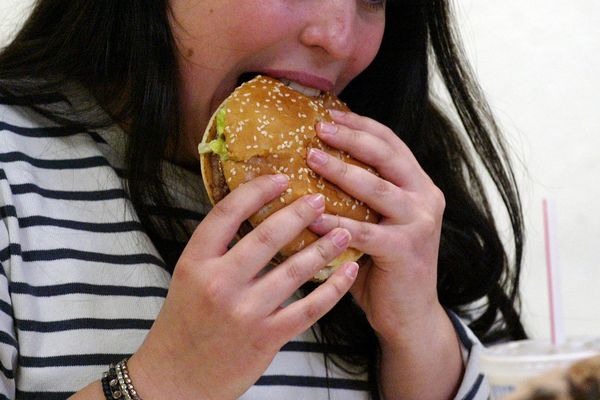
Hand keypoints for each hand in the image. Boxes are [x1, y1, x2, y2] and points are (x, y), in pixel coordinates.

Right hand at [128, 174, 357, 399]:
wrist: (177, 380)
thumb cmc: (184, 324)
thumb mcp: (187, 278)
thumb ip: (217, 250)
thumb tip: (252, 214)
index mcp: (195, 262)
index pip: (226, 214)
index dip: (256, 190)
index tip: (280, 177)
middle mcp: (219, 283)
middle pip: (267, 236)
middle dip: (299, 213)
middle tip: (321, 199)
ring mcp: (245, 312)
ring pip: (295, 270)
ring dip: (324, 246)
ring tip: (344, 230)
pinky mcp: (267, 337)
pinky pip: (309, 308)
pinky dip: (333, 287)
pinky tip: (348, 270)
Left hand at [307, 110, 446, 342]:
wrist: (409, 314)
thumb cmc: (384, 266)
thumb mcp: (377, 221)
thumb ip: (359, 198)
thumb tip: (312, 169)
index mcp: (419, 186)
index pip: (392, 144)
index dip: (361, 126)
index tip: (330, 114)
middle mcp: (425, 198)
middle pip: (386, 156)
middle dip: (351, 138)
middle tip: (318, 128)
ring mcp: (419, 223)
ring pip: (375, 188)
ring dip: (340, 171)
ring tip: (311, 159)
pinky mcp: (405, 249)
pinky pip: (363, 231)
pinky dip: (335, 222)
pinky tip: (311, 216)